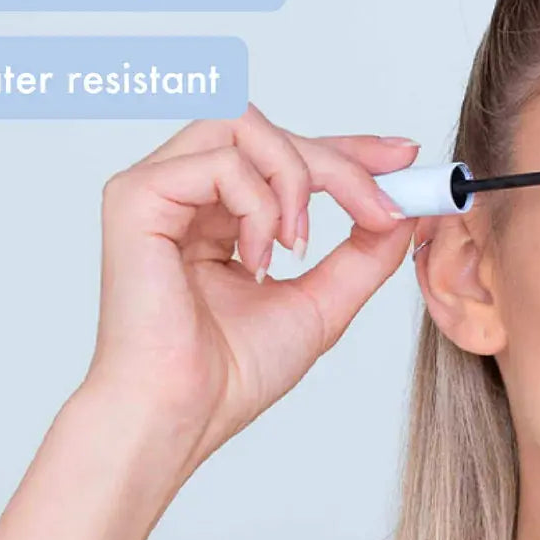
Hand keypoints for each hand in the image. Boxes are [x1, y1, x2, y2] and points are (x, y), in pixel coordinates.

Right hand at [81, 102, 418, 464]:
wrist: (184, 414)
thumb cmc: (232, 373)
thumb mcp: (322, 303)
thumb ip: (364, 253)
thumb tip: (404, 209)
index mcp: (221, 217)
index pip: (287, 155)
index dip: (348, 148)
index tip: (402, 157)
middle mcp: (187, 195)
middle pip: (271, 131)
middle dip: (340, 163)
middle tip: (379, 209)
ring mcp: (158, 191)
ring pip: (243, 125)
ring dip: (295, 178)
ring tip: (298, 244)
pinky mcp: (136, 197)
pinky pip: (219, 160)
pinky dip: (257, 204)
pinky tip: (256, 259)